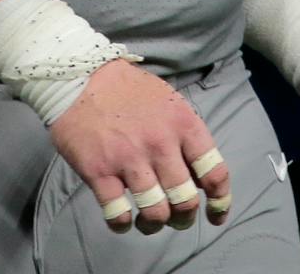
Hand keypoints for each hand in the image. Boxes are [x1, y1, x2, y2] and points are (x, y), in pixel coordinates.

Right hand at [48, 59, 230, 234]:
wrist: (79, 75)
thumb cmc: (127, 90)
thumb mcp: (168, 102)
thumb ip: (184, 136)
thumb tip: (197, 177)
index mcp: (183, 125)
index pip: (214, 173)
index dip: (220, 202)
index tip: (215, 215)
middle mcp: (161, 144)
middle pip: (186, 201)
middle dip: (184, 218)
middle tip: (176, 219)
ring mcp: (129, 159)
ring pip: (155, 213)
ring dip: (154, 225)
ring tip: (147, 222)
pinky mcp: (99, 171)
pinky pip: (118, 214)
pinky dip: (122, 224)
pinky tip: (122, 218)